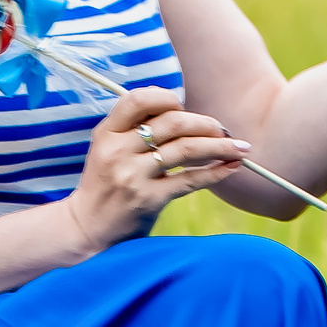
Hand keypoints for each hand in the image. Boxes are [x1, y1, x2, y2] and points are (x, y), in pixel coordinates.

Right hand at [67, 91, 253, 253]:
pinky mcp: (147, 200)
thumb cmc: (106, 184)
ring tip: (239, 147)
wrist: (86, 228)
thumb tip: (186, 113)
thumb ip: (136, 129)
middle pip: (172, 123)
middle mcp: (117, 151)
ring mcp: (132, 176)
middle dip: (205, 123)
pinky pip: (189, 180)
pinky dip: (215, 172)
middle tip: (223, 129)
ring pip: (186, 149)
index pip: (138, 99)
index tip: (184, 108)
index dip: (167, 98)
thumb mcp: (109, 149)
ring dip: (219, 146)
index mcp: (107, 132)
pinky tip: (230, 168)